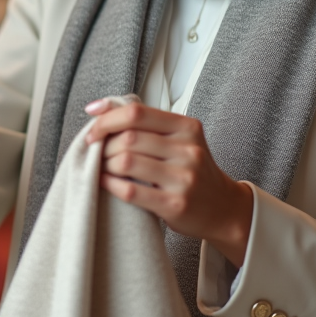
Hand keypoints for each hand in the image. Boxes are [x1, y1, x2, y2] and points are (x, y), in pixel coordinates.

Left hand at [85, 100, 253, 266]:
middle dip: (104, 145)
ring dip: (106, 164)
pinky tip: (106, 182)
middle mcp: (188, 150)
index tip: (93, 128)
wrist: (223, 209)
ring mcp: (183, 178)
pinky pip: (130, 191)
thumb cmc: (191, 170)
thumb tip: (98, 108)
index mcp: (187, 127)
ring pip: (126, 162)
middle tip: (97, 152)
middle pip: (129, 138)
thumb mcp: (178, 139)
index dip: (107, 119)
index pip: (137, 112)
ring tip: (103, 167)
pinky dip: (110, 184)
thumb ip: (146, 123)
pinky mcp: (175, 205)